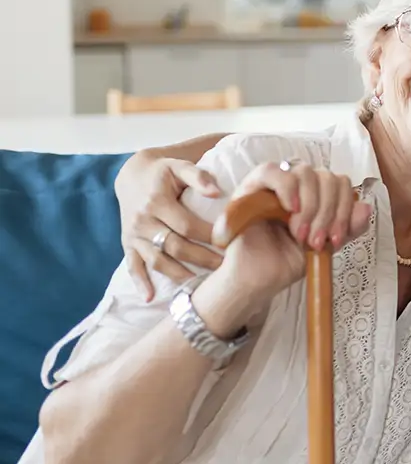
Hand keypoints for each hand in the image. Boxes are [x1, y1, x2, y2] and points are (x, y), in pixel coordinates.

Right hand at [116, 152, 223, 300]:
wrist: (132, 175)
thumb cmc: (163, 171)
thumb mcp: (179, 165)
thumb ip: (198, 176)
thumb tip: (217, 192)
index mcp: (156, 201)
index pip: (187, 225)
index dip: (209, 236)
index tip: (230, 244)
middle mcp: (142, 221)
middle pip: (175, 246)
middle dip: (201, 259)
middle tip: (225, 269)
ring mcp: (133, 235)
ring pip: (157, 260)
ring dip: (179, 275)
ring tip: (201, 287)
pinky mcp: (127, 244)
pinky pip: (132, 266)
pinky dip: (140, 283)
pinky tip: (151, 298)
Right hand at [216, 160, 372, 306]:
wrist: (257, 282)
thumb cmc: (287, 262)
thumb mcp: (326, 245)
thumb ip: (348, 228)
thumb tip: (366, 207)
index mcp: (316, 196)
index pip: (340, 183)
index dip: (345, 208)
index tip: (336, 238)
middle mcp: (297, 186)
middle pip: (327, 177)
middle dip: (328, 212)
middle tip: (317, 241)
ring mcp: (273, 185)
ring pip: (305, 172)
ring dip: (310, 205)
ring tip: (300, 234)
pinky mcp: (249, 188)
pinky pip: (271, 171)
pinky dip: (288, 188)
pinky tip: (290, 210)